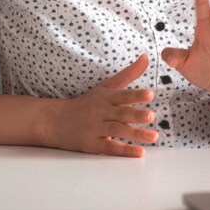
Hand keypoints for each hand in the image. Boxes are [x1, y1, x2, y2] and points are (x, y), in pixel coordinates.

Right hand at [43, 54, 157, 156]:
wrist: (56, 121)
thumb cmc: (86, 103)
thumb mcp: (105, 86)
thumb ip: (128, 74)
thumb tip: (146, 57)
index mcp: (106, 97)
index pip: (122, 95)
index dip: (135, 95)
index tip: (150, 94)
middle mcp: (101, 112)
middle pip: (120, 113)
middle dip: (136, 115)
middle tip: (151, 116)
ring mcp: (96, 128)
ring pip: (117, 130)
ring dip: (135, 134)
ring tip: (153, 137)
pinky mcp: (92, 144)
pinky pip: (109, 147)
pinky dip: (124, 151)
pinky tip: (139, 152)